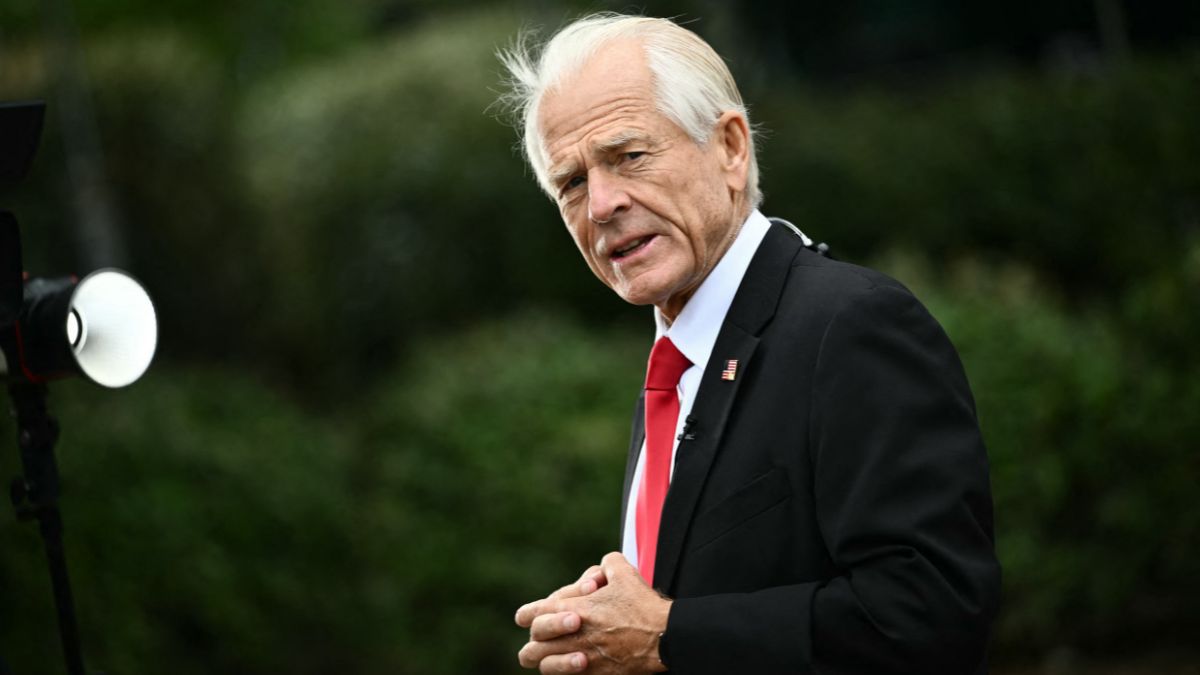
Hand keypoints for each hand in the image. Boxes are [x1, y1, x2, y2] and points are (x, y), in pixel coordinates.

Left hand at [516, 552, 670, 673]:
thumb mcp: (624, 573)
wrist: (663, 637)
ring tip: (561, 653)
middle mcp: (570, 637)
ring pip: (545, 667)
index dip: (527, 615)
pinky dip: (567, 673)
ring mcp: (581, 660)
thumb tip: (601, 570)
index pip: (529, 615)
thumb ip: (606, 565)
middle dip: (538, 639)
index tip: (531, 617)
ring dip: (548, 660)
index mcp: (571, 610)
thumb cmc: (642, 605)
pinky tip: (577, 664)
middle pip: (532, 645)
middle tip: (551, 636)